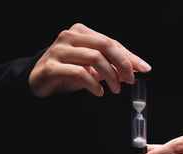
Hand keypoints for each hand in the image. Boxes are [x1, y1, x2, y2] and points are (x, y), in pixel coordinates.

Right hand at [29, 23, 150, 97]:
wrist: (38, 82)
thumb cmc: (67, 72)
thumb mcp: (93, 67)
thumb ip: (112, 66)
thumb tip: (135, 69)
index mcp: (81, 32)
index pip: (111, 42)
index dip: (129, 56)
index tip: (143, 69)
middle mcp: (69, 37)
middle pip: (104, 45)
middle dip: (122, 64)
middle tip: (129, 80)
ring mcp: (58, 50)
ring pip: (94, 58)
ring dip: (110, 76)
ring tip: (115, 89)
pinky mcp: (51, 67)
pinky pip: (79, 73)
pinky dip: (93, 84)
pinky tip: (99, 92)